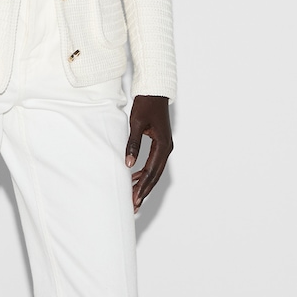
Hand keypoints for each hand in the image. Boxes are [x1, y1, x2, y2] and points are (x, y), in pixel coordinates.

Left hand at [125, 95, 172, 212]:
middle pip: (155, 175)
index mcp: (163, 145)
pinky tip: (134, 178)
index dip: (143, 187)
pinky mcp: (161, 143)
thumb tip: (129, 164)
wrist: (155, 90)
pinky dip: (145, 172)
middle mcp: (167, 148)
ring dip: (144, 183)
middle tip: (134, 205)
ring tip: (133, 196)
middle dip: (144, 190)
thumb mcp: (136, 123)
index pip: (151, 171)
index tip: (135, 199)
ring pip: (155, 170)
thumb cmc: (146, 104)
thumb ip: (133, 144)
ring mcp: (165, 146)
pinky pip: (153, 163)